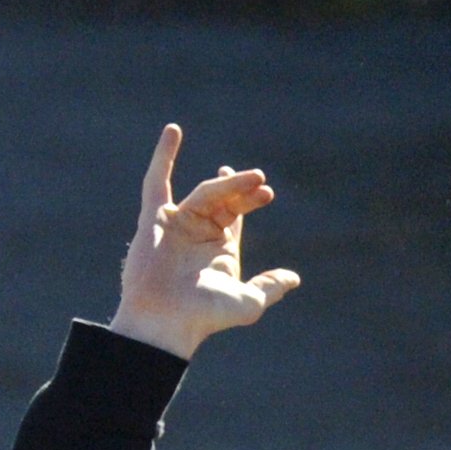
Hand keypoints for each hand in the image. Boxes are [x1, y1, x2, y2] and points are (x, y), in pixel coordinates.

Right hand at [108, 124, 299, 361]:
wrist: (167, 318)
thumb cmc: (206, 316)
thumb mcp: (248, 302)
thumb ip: (270, 287)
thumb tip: (294, 279)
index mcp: (220, 250)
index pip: (237, 216)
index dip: (251, 200)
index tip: (266, 191)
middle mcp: (199, 233)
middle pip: (223, 201)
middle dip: (240, 189)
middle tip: (258, 179)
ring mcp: (177, 224)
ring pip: (203, 194)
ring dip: (223, 183)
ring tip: (237, 173)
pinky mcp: (155, 218)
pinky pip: (156, 182)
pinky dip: (163, 156)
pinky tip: (173, 131)